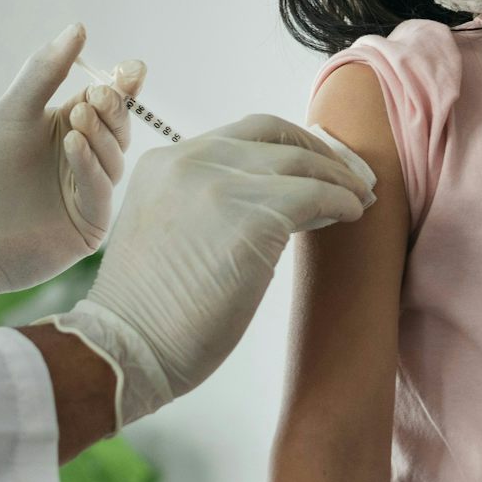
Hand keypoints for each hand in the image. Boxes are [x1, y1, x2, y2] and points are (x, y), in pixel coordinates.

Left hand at [0, 23, 144, 340]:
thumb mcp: (11, 113)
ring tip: (79, 117)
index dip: (122, 86)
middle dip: (113, 108)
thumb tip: (79, 27)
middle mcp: (81, 160)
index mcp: (66, 128)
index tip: (132, 69)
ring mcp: (86, 194)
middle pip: (117, 129)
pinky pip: (101, 191)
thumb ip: (45, 73)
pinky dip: (90, 166)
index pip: (106, 102)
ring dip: (102, 135)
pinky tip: (72, 145)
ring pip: (114, 158)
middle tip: (99, 94)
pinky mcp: (86, 226)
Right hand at [38, 114, 375, 427]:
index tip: (314, 165)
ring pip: (299, 163)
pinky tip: (351, 215)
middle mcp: (190, 160)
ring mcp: (220, 185)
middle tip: (347, 176)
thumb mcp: (165, 232)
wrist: (123, 347)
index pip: (241, 135)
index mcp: (165, 163)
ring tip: (359, 199)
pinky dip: (340, 202)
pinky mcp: (250, 217)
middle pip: (273, 135)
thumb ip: (200, 205)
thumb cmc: (146, 311)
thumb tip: (267, 206)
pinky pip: (313, 196)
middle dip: (318, 152)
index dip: (286, 145)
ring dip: (338, 178)